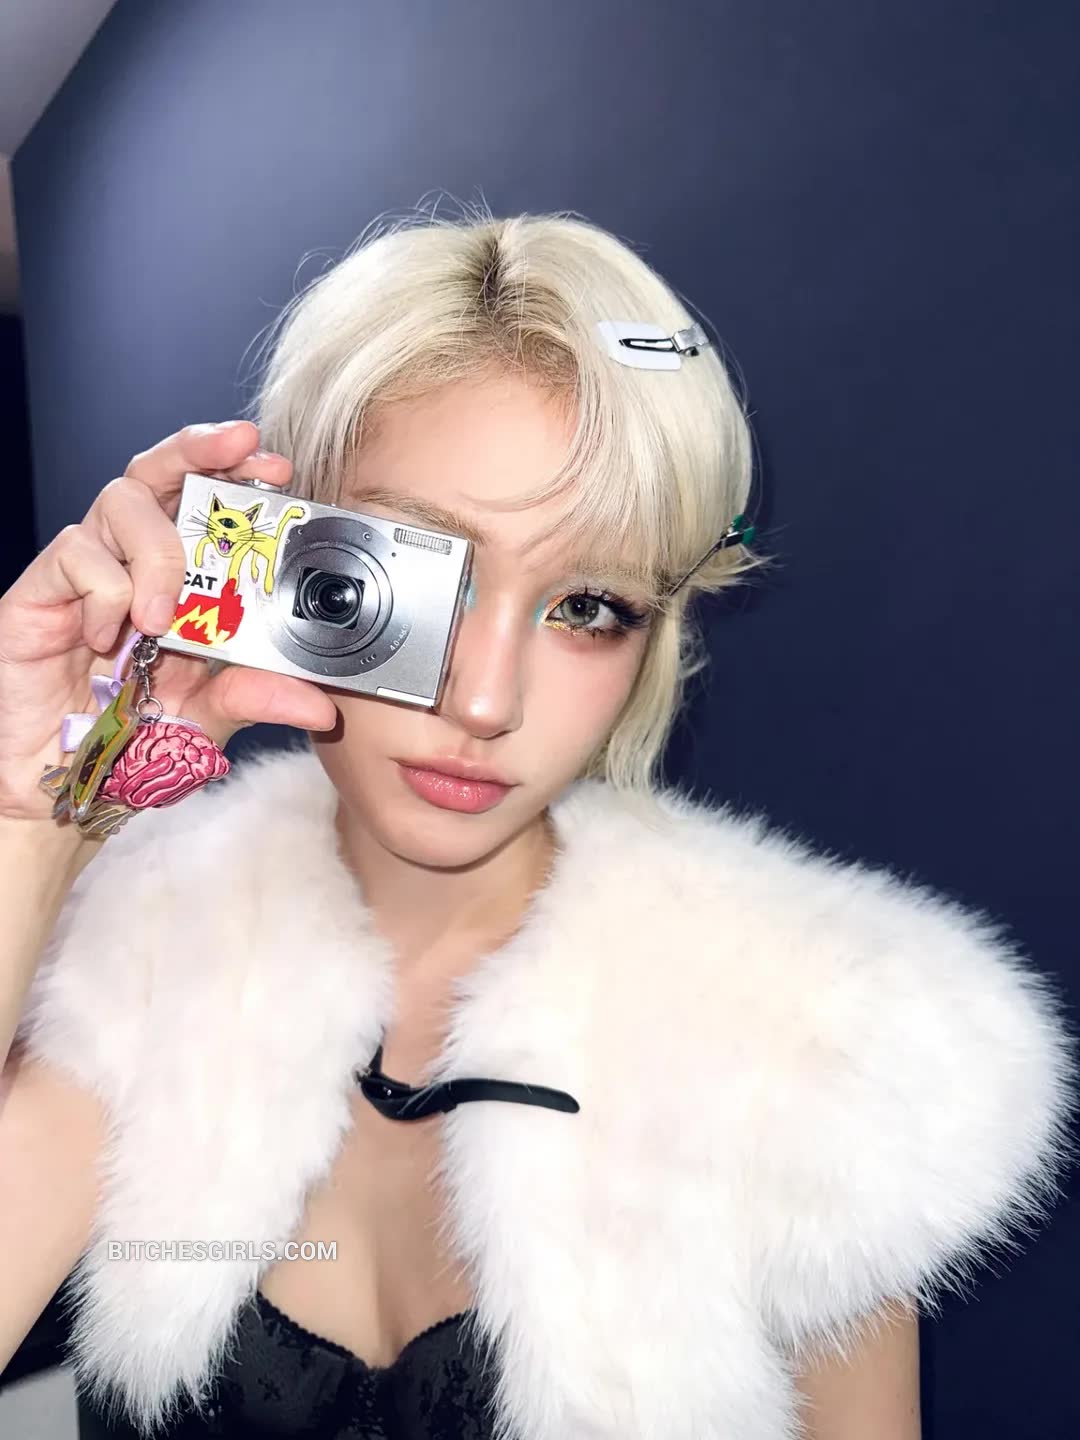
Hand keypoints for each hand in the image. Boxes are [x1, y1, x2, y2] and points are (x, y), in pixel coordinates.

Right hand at [0, 421, 337, 821]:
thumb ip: (253, 698)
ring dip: (157, 549)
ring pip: (119, 501)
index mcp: (176, 584)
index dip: (236, 474)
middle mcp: (130, 565)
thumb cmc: (123, 742)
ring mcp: (83, 575)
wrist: (53, 786)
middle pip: (156, 473)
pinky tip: (111, 636)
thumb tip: (319, 704)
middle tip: (241, 446)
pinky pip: (76, 554)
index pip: (201, 505)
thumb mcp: (204, 719)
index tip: (278, 467)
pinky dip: (106, 589)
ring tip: (162, 617)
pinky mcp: (38, 593)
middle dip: (200, 450)